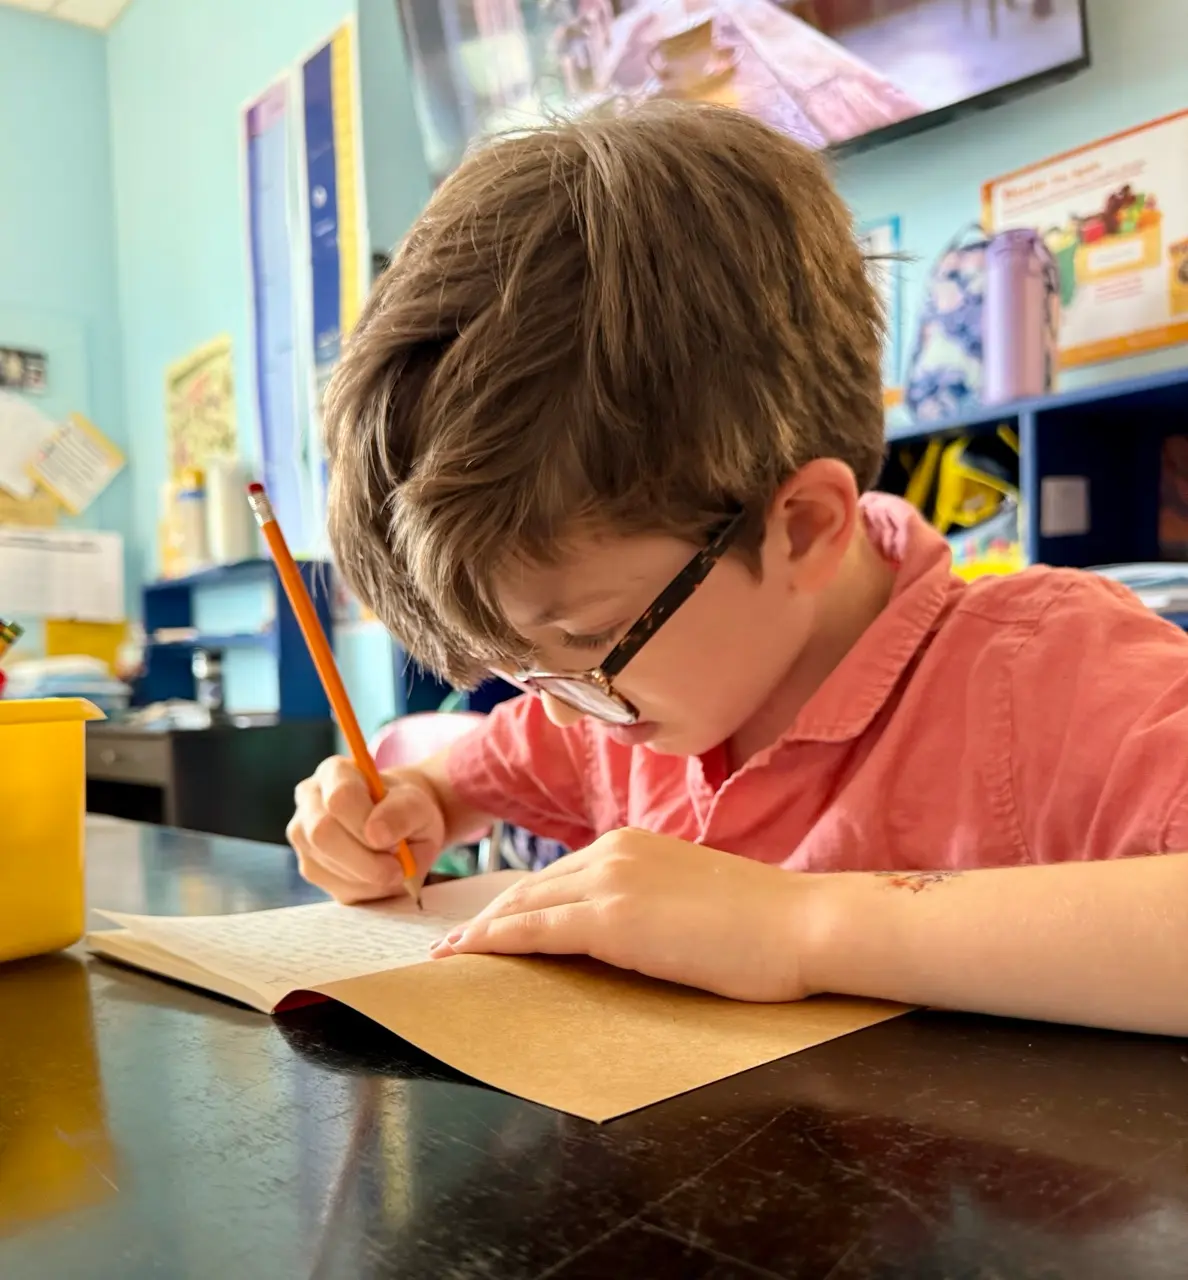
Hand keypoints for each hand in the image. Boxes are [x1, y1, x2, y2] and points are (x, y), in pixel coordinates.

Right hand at [288, 757, 445, 903]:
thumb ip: (403, 812)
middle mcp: (309, 799)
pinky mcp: (308, 866)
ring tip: (393, 868)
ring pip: (324, 865)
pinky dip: (362, 889)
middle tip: (398, 869)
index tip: (397, 843)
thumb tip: (376, 835)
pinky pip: (332, 886)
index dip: (367, 825)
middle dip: (365, 860)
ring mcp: (302, 834)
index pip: (340, 797)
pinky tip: (378, 877)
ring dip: (366, 877)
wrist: (399, 824)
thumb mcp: (418, 804)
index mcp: (335, 772)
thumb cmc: (405, 809)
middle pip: (322, 833)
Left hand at [430, 828, 822, 1001]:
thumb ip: (652, 903)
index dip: (520, 901)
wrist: (805, 924)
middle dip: (488, 915)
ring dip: (481, 930)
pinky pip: (535, 930)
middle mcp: (614, 850)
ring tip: (448, 955)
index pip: (559, 875)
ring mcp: (611, 880)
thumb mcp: (694, 901)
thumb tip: (630, 931)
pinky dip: (493, 941)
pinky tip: (465, 955)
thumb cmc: (766, 924)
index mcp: (635, 844)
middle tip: (452, 944)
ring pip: (524, 905)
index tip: (491, 923)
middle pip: (531, 886)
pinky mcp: (612, 918)